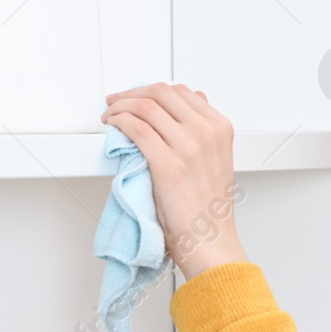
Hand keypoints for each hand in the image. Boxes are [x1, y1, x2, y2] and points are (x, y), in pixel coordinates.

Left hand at [101, 82, 248, 279]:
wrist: (210, 241)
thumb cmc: (208, 208)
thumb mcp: (216, 158)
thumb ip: (203, 128)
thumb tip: (188, 102)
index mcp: (220, 128)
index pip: (181, 92)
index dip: (151, 90)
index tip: (135, 97)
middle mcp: (207, 132)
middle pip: (161, 93)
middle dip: (132, 93)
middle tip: (116, 103)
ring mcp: (189, 147)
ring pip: (145, 107)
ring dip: (120, 106)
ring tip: (110, 117)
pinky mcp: (168, 164)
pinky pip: (136, 128)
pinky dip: (119, 122)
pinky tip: (113, 127)